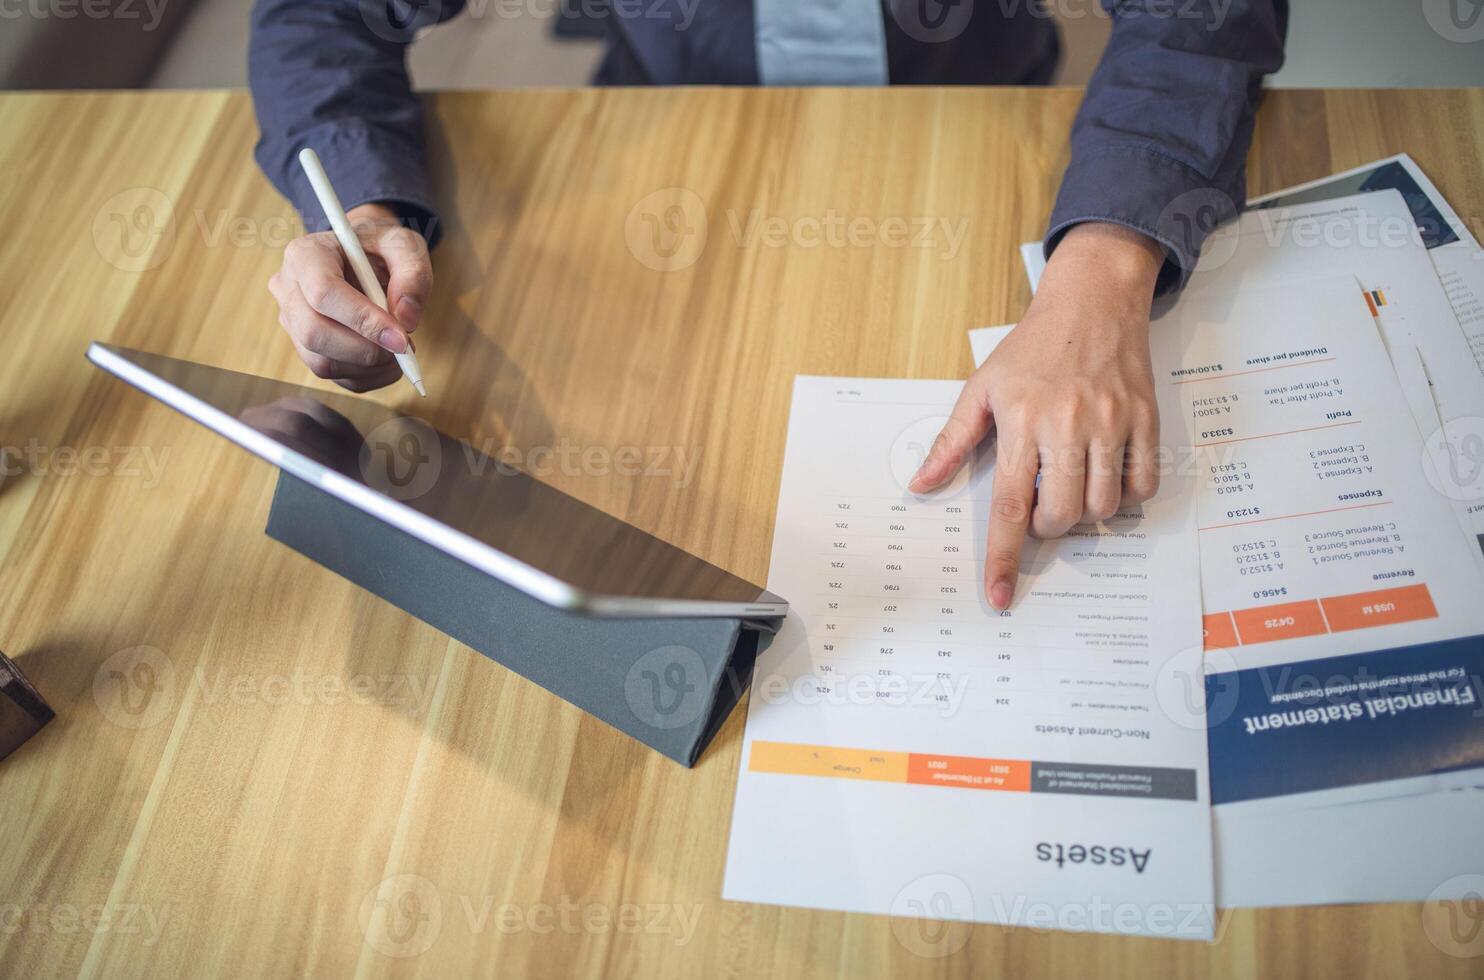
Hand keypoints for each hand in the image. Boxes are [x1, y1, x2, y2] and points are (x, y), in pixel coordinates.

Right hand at [268, 202, 430, 391]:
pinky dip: (367, 376)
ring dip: (369, 366)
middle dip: (366, 350)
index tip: (400, 337)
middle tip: (404, 347)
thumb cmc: (382, 246)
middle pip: (314, 333)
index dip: (363, 320)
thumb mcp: (405, 246)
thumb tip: (406, 320)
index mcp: (306, 254)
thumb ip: (413, 275)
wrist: (365, 256)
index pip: (323, 293)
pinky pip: (333, 376)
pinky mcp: (304, 347)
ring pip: (321, 362)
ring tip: (399, 350)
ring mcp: (291, 321)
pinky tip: (387, 359)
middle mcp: (288, 288)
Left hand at [909, 222, 1164, 609]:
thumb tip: (922, 485)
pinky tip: (1107, 474)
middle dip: (1048, 526)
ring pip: (1103, 506)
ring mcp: (1112, 423)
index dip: (1004, 558)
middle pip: (1061, 514)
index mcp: (1021, 421)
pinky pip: (1143, 485)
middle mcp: (1068, 425)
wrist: (1092, 300)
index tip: (999, 595)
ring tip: (1072, 484)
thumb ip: (952, 441)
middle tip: (1042, 502)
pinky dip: (1125, 494)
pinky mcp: (1146, 420)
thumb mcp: (982, 387)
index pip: (1010, 507)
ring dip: (1085, 513)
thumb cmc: (1032, 347)